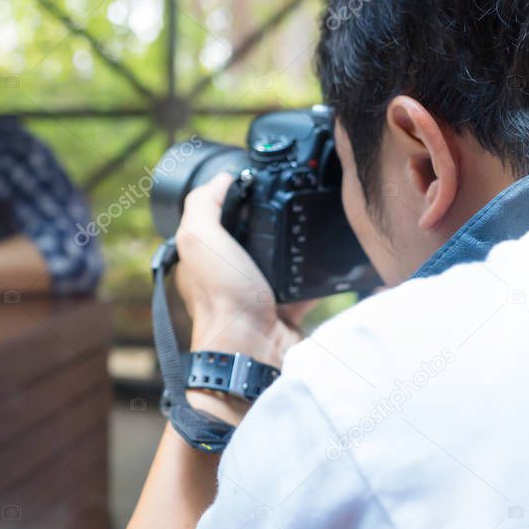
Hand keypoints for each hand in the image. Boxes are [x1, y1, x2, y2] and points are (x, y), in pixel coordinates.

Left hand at [174, 173, 303, 367]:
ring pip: (280, 259)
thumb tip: (222, 178)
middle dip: (269, 220)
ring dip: (294, 244)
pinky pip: (305, 285)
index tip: (258, 181)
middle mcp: (227, 275)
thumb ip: (203, 203)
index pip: (216, 218)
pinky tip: (329, 255)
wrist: (254, 351)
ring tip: (313, 219)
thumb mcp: (199, 238)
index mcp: (203, 257)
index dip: (233, 198)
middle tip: (291, 198)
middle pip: (251, 236)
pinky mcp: (284, 310)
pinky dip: (316, 273)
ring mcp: (256, 294)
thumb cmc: (222, 298)